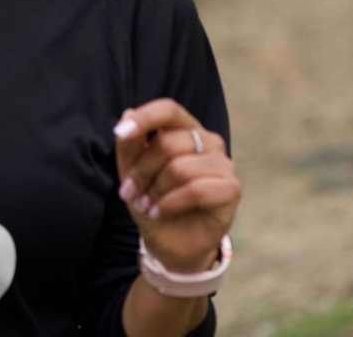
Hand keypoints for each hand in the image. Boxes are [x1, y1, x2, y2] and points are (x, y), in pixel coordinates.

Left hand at [114, 97, 240, 273]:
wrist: (170, 243)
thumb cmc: (152, 199)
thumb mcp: (132, 170)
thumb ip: (129, 143)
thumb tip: (127, 115)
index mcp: (186, 128)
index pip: (168, 109)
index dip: (144, 118)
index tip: (121, 134)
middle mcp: (208, 140)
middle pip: (168, 143)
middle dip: (142, 171)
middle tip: (130, 192)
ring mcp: (223, 163)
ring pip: (179, 168)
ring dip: (156, 190)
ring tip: (148, 204)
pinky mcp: (231, 188)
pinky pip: (195, 190)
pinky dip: (170, 204)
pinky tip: (160, 213)